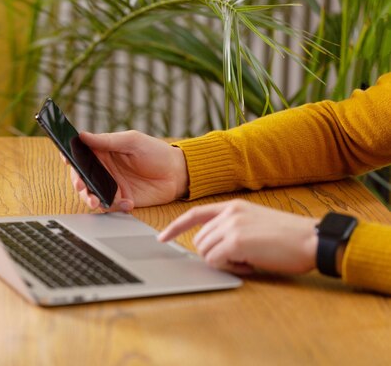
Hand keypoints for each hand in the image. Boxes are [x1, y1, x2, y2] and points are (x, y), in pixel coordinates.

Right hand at [63, 131, 187, 211]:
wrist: (177, 174)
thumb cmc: (156, 152)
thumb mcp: (132, 141)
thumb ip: (107, 141)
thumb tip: (83, 136)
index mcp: (103, 152)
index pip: (80, 154)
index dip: (70, 157)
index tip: (67, 161)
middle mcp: (104, 169)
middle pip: (82, 177)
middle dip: (78, 183)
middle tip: (81, 187)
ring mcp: (112, 186)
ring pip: (92, 194)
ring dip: (91, 198)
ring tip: (96, 202)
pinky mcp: (122, 200)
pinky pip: (111, 206)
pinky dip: (116, 207)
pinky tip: (128, 202)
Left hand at [158, 200, 319, 274]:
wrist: (312, 239)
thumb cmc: (289, 237)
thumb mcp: (255, 223)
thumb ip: (231, 229)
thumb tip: (212, 247)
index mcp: (233, 206)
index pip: (194, 214)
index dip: (176, 227)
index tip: (163, 238)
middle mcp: (229, 213)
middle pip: (199, 241)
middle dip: (214, 255)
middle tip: (241, 259)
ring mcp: (231, 226)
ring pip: (206, 252)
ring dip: (223, 262)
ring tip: (249, 260)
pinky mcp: (236, 242)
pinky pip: (216, 262)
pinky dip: (231, 269)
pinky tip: (251, 265)